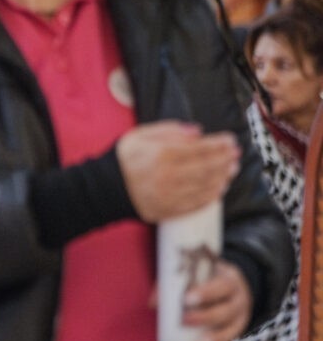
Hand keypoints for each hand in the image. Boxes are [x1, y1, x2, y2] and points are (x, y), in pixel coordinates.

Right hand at [117, 121, 239, 222]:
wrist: (104, 188)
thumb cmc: (123, 159)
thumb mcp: (140, 135)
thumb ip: (168, 130)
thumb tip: (197, 132)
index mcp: (162, 155)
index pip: (200, 148)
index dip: (218, 144)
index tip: (230, 140)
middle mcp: (169, 176)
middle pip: (207, 167)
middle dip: (225, 159)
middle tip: (236, 154)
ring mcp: (170, 195)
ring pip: (205, 186)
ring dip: (222, 177)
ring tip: (232, 170)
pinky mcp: (168, 210)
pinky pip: (196, 204)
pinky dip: (211, 196)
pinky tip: (219, 189)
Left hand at [174, 260, 252, 340]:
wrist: (231, 286)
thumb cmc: (206, 276)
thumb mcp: (196, 272)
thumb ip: (173, 282)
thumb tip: (152, 303)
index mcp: (230, 280)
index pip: (223, 286)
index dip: (206, 293)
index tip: (186, 299)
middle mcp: (239, 301)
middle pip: (226, 312)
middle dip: (205, 317)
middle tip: (184, 319)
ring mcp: (239, 320)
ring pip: (227, 335)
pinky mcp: (233, 334)